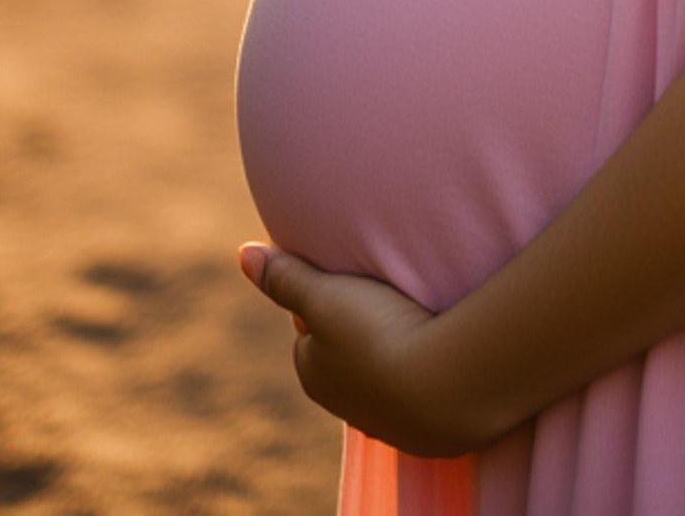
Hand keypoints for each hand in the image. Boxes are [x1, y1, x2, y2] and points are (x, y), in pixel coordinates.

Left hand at [237, 243, 496, 455]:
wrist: (441, 388)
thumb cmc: (375, 333)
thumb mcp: (325, 295)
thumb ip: (285, 277)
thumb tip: (243, 254)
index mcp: (313, 372)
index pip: (310, 329)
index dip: (329, 299)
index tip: (353, 281)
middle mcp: (343, 404)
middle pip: (346, 354)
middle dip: (361, 330)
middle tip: (388, 297)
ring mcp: (385, 422)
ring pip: (382, 375)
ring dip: (395, 353)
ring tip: (418, 321)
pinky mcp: (424, 431)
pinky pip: (418, 394)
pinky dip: (423, 376)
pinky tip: (437, 356)